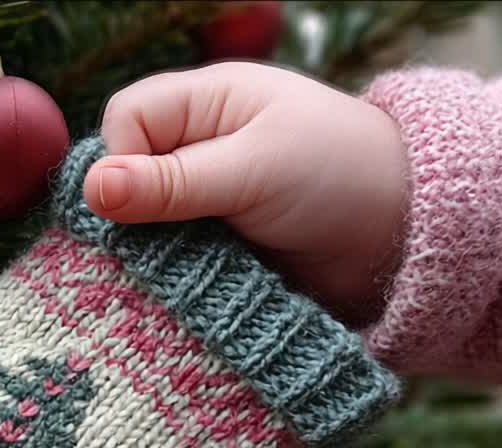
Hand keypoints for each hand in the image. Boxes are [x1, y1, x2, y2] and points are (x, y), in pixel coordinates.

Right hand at [84, 61, 408, 326]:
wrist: (409, 237)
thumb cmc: (340, 177)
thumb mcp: (253, 173)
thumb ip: (172, 183)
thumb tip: (92, 189)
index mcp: (208, 102)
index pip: (125, 120)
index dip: (121, 161)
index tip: (142, 206)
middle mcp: (200, 145)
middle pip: (127, 174)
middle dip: (134, 214)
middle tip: (159, 248)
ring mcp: (208, 197)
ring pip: (144, 223)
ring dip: (155, 252)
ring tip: (179, 274)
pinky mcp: (220, 244)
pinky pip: (173, 257)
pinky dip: (176, 275)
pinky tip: (188, 290)